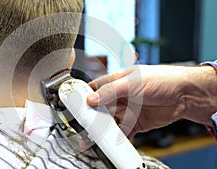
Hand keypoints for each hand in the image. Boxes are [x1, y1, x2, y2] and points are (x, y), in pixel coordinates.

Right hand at [87, 65, 216, 136]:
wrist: (185, 95)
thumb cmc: (162, 79)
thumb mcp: (133, 82)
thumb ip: (111, 91)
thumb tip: (92, 99)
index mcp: (116, 82)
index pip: (94, 89)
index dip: (84, 98)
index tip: (75, 107)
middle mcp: (119, 96)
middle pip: (99, 109)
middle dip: (90, 118)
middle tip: (82, 127)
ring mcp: (126, 110)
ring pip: (108, 122)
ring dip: (101, 130)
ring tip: (92, 138)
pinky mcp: (135, 122)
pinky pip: (122, 132)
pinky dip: (115, 138)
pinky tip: (109, 143)